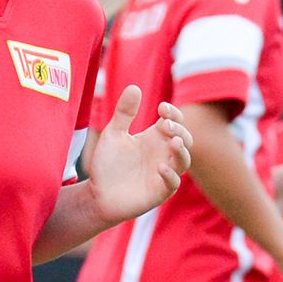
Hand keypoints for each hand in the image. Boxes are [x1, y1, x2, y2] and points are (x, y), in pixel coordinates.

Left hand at [87, 87, 189, 223]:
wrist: (96, 194)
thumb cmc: (107, 164)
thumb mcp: (113, 134)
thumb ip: (124, 113)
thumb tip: (134, 87)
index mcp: (154, 138)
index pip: (174, 122)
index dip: (173, 113)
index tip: (162, 108)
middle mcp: (162, 154)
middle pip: (185, 139)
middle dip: (180, 130)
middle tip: (166, 125)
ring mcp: (163, 173)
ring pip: (184, 160)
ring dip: (181, 150)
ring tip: (173, 142)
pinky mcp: (159, 192)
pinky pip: (172, 183)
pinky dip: (170, 175)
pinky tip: (160, 168)